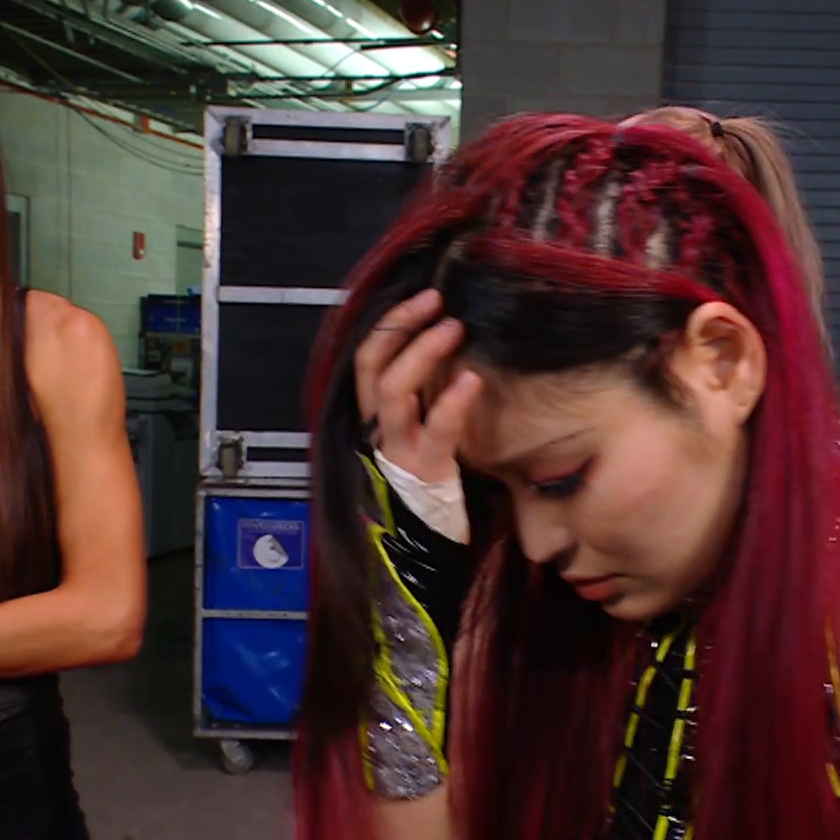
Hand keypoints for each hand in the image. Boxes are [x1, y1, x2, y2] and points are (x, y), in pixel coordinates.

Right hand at [355, 289, 482, 484]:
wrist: (425, 541)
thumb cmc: (429, 479)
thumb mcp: (418, 429)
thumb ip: (422, 394)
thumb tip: (444, 342)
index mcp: (375, 413)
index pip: (369, 357)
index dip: (392, 323)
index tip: (424, 298)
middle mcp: (378, 426)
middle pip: (373, 365)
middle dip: (400, 326)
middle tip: (436, 300)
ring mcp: (398, 447)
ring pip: (393, 392)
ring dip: (421, 353)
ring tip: (453, 328)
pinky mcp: (425, 469)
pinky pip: (436, 431)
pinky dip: (452, 402)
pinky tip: (471, 380)